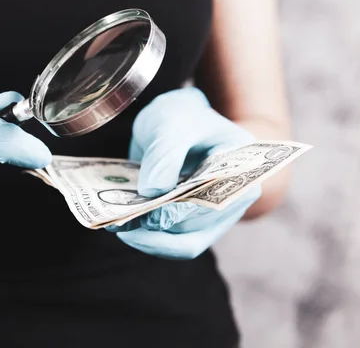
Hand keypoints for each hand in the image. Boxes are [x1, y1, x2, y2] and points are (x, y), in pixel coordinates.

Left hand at [106, 87, 260, 258]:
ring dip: (149, 238)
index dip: (185, 212)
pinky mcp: (191, 224)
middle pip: (199, 228)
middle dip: (159, 228)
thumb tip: (152, 191)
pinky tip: (122, 225)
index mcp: (242, 166)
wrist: (174, 123)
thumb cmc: (180, 117)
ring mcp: (214, 215)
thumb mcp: (171, 123)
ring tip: (117, 224)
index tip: (151, 215)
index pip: (217, 200)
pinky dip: (146, 237)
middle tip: (121, 221)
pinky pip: (171, 241)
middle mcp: (234, 197)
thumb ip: (165, 153)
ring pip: (183, 242)